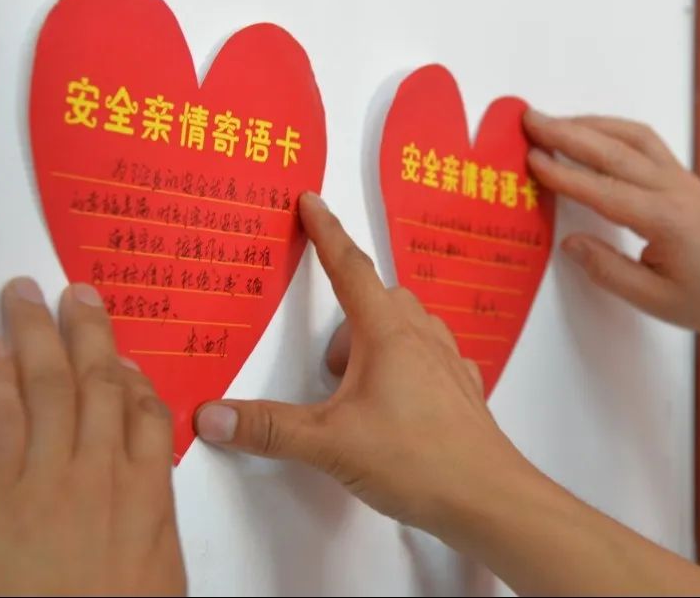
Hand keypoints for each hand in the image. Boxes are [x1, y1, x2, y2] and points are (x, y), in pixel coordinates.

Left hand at [0, 279, 185, 596]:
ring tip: (26, 297)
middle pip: (98, 383)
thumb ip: (153, 520)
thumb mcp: (157, 573)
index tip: (119, 353)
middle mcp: (103, 473)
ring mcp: (49, 481)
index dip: (128, 374)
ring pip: (51, 386)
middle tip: (77, 291)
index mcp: (147, 493)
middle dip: (87, 331)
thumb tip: (146, 487)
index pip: (144, 411)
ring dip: (37, 334)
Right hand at [195, 193, 533, 536]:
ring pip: (404, 324)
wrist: (487, 496)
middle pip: (376, 299)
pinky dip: (404, 364)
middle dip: (344, 320)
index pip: (348, 267)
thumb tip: (212, 414)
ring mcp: (446, 359)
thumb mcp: (329, 443)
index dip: (325, 231)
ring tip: (356, 393)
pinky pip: (428, 354)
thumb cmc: (417, 459)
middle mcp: (420, 334)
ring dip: (374, 341)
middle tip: (328, 367)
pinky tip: (394, 403)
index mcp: (386, 331)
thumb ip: (268, 427)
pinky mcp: (460, 386)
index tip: (311, 202)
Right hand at [523, 110, 699, 332]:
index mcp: (665, 221)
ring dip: (589, 123)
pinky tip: (591, 130)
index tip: (531, 159)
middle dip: (566, 132)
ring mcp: (680, 177)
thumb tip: (571, 244)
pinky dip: (611, 128)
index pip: (603, 190)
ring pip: (630, 135)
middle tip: (530, 121)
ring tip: (552, 121)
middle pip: (612, 150)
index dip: (563, 174)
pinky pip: (644, 139)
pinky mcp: (681, 175)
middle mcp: (673, 189)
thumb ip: (608, 271)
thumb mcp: (654, 300)